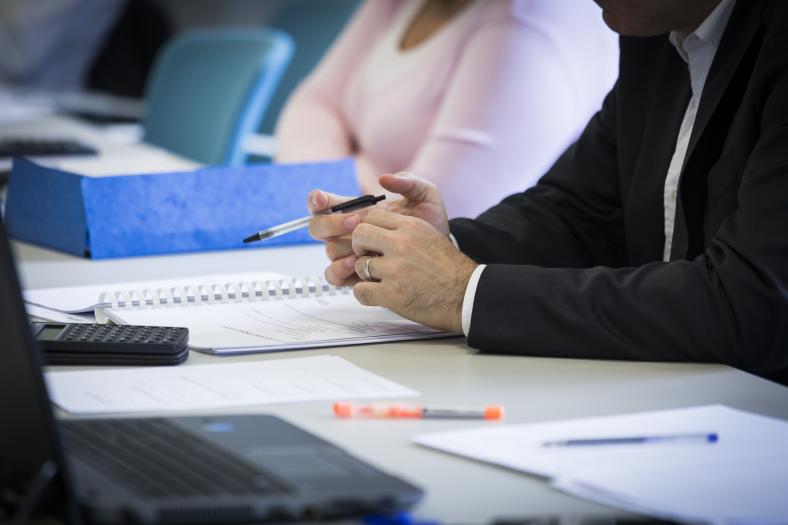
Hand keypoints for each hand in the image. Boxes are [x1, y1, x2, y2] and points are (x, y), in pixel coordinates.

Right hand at [308, 172, 449, 285]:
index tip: (323, 199)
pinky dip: (338, 271)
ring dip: (339, 248)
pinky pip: (333, 276)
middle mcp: (348, 231)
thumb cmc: (430, 223)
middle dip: (332, 223)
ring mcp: (350, 253)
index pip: (324, 202)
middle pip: (318, 226)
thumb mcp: (425, 196)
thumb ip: (408, 181)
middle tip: (355, 222)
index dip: (317, 199)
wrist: (441, 252)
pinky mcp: (356, 274)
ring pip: (328, 251)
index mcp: (357, 210)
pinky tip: (355, 265)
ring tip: (359, 249)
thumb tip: (384, 179)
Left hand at [351, 209, 476, 332]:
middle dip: (359, 247)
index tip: (373, 241)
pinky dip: (365, 294)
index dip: (369, 229)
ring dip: (365, 274)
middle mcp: (401, 244)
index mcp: (412, 226)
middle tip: (368, 258)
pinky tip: (377, 294)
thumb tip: (379, 230)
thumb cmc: (450, 269)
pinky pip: (360, 290)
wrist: (466, 295)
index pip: (373, 216)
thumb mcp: (430, 236)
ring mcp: (395, 269)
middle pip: (360, 235)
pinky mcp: (392, 294)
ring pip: (358, 265)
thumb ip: (405, 230)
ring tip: (379, 280)